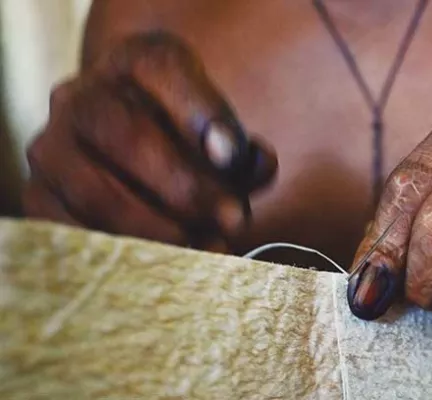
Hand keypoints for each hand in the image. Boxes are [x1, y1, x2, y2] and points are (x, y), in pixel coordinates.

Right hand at [23, 32, 276, 251]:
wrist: (128, 163)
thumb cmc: (187, 149)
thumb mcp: (219, 137)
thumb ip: (243, 152)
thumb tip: (257, 166)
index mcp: (133, 63)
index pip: (160, 68)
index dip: (199, 112)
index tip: (233, 158)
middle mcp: (80, 97)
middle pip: (127, 135)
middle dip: (187, 187)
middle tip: (233, 221)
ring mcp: (51, 148)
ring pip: (96, 193)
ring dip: (160, 230)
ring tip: (208, 248)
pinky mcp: (38, 198)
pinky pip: (72, 234)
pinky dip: (126, 254)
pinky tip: (168, 265)